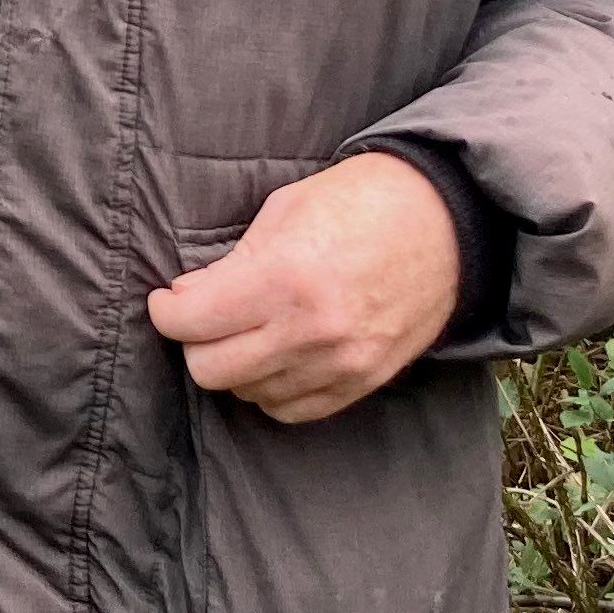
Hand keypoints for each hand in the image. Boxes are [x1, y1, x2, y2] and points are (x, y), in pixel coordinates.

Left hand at [146, 153, 461, 423]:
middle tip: (202, 317)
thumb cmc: (359, 202)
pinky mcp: (364, 382)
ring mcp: (341, 363)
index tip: (168, 300)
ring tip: (246, 331)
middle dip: (195, 342)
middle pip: (212, 370)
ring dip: (235, 366)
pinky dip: (272, 388)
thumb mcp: (283, 212)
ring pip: (250, 394)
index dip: (166, 311)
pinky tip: (275, 355)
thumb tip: (186, 299)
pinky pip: (292, 410)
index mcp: (284, 278)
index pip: (191, 322)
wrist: (446, 223)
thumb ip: (230, 263)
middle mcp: (311, 331)